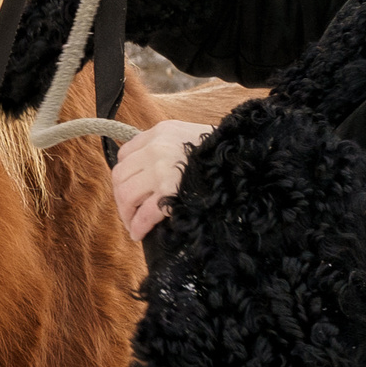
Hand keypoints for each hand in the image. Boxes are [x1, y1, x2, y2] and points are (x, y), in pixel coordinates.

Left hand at [111, 119, 212, 239]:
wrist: (245, 159)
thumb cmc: (223, 152)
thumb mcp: (191, 136)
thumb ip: (169, 146)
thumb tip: (150, 170)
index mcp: (162, 132)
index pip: (125, 154)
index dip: (124, 176)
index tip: (129, 190)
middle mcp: (157, 147)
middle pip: (120, 176)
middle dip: (121, 199)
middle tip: (129, 213)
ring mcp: (162, 168)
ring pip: (127, 195)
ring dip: (127, 214)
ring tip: (134, 225)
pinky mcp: (171, 190)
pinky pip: (145, 213)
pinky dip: (138, 226)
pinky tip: (139, 233)